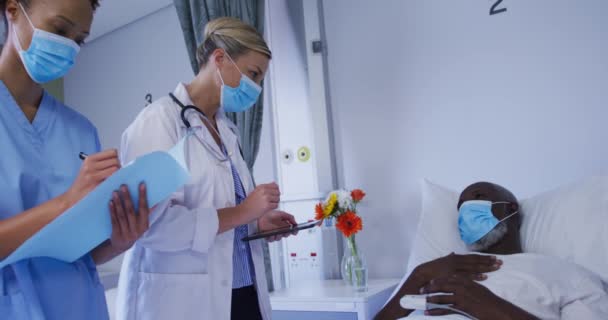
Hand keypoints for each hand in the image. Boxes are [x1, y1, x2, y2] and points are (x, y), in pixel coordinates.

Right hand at [63, 149, 119, 206]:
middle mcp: (91, 165)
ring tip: (113, 178)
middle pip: (115, 160)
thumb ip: (101, 162)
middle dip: (118, 166)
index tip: (115, 163)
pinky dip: (115, 180)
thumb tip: (118, 159)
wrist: (73, 196)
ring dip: (118, 173)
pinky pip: (113, 178)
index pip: (112, 152)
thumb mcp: (89, 168)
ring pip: (116, 168)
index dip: (116, 157)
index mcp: (90, 159)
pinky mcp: (97, 184)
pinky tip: (111, 183)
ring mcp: (93, 174)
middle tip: (115, 172)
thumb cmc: (83, 183)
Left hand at [108, 183, 150, 252]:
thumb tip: (155, 201)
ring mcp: (126, 232)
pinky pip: (114, 220)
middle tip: (123, 186)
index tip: (141, 184)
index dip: (143, 196)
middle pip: (131, 211)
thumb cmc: (133, 230)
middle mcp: (136, 229)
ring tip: (115, 192)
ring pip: (122, 215)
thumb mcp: (142, 224)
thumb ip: (147, 213)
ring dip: (118, 202)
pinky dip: (112, 211)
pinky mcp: (117, 234)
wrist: (121, 246)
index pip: (144, 208)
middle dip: (127, 197)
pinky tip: (110, 202)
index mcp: (144, 225)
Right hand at [239, 183, 279, 219]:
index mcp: (261, 187)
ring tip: (268, 204)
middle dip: (276, 197)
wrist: (243, 211)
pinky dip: (273, 207)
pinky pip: (276, 205)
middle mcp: (264, 191)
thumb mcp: (256, 192)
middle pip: (278, 192)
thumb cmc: (248, 203)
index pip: (275, 186)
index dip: (276, 190)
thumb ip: (265, 188)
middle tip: (271, 200)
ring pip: (278, 199)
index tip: (274, 193)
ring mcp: (266, 198)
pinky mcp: (267, 205)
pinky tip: (268, 208)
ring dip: (275, 202)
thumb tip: (274, 184)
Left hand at [258, 211, 297, 241]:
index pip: (291, 230)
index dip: (293, 231)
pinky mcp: (267, 236)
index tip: (294, 232)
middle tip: (284, 231)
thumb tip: (295, 223)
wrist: (261, 215)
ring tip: (276, 232)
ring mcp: (274, 233)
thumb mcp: (282, 214)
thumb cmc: (270, 214)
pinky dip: (271, 237)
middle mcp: (279, 230)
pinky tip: (270, 234)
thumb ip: (290, 217)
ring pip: (278, 238)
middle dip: (286, 234)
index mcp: (284, 225)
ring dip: (278, 236)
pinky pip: (271, 240)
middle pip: (286, 235)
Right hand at [414, 253, 501, 284]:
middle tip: (500, 262)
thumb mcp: (442, 260)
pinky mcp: (453, 276)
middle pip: (476, 261)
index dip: (484, 258)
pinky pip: (467, 276)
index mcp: (455, 258)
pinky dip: (476, 276)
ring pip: (474, 268)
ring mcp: (455, 269)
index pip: (473, 257)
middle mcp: (457, 261)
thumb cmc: (432, 268)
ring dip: (486, 268)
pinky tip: (484, 277)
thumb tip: (453, 253)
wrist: (423, 273)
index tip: (494, 258)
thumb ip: (449, 257)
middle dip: (488, 262)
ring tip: (496, 268)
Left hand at [422, 275, 536, 319]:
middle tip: (420, 290)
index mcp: (466, 280)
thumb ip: (470, 283)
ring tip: (421, 302)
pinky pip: (446, 309)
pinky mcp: (463, 306)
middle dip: (430, 288)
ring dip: (430, 299)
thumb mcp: (479, 289)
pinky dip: (436, 311)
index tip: (428, 281)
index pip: (448, 278)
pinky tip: (428, 313)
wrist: (499, 310)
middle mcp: (463, 286)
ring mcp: (463, 296)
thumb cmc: (490, 302)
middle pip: (442, 285)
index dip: (437, 279)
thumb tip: (463, 281)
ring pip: (442, 296)